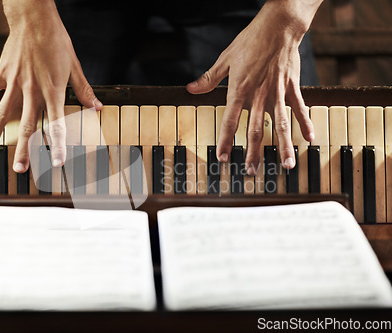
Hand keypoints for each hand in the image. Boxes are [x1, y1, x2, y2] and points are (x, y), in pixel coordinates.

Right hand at [0, 0, 101, 172]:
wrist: (35, 18)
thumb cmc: (57, 41)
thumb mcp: (75, 66)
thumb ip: (84, 90)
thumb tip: (97, 108)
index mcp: (54, 91)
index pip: (56, 125)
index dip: (57, 146)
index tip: (56, 164)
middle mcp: (33, 91)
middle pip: (27, 126)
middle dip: (23, 150)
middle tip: (19, 170)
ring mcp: (15, 82)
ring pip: (3, 112)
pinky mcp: (2, 72)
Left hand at [187, 0, 321, 174]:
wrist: (278, 26)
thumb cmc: (251, 41)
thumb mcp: (225, 59)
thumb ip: (209, 78)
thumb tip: (191, 89)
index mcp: (240, 90)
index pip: (230, 121)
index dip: (226, 141)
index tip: (224, 158)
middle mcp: (259, 95)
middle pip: (256, 129)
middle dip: (254, 153)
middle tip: (252, 171)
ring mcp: (277, 92)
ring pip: (281, 124)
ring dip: (284, 146)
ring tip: (286, 165)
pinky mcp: (292, 86)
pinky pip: (299, 108)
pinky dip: (305, 123)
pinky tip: (310, 138)